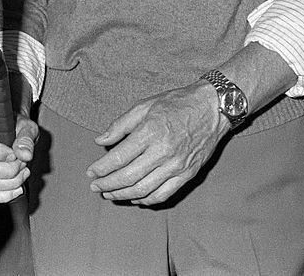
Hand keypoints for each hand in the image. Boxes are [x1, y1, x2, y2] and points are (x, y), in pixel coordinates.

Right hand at [0, 112, 37, 202]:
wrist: (11, 133)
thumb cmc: (15, 127)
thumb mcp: (25, 126)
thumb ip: (26, 138)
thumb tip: (25, 154)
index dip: (0, 153)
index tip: (15, 155)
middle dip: (9, 171)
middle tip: (22, 165)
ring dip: (10, 184)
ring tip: (22, 173)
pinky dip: (3, 195)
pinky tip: (17, 188)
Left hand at [86, 81, 228, 205]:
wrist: (213, 108)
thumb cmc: (176, 103)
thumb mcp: (144, 106)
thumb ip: (120, 125)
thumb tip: (100, 141)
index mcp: (150, 132)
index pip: (119, 157)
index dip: (102, 168)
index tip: (90, 173)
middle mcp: (163, 152)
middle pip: (128, 177)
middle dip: (108, 185)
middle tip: (95, 187)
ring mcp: (177, 166)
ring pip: (144, 189)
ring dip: (123, 195)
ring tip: (109, 194)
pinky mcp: (188, 174)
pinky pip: (164, 194)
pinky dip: (147, 199)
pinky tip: (135, 198)